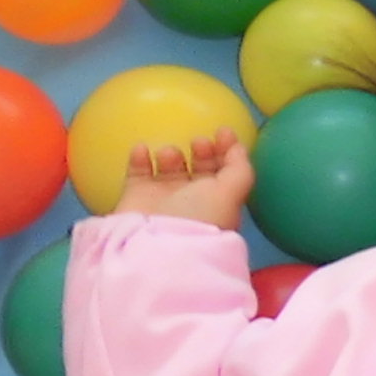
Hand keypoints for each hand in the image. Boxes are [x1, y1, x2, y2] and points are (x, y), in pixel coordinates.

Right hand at [114, 131, 252, 228]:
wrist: (156, 244)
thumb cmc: (199, 217)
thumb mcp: (231, 193)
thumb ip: (239, 169)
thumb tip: (239, 147)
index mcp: (218, 202)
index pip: (225, 173)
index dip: (227, 151)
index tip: (223, 131)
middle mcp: (191, 200)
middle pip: (199, 168)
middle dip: (202, 151)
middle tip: (199, 142)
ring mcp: (163, 198)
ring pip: (169, 167)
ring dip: (171, 154)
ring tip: (170, 155)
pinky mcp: (136, 198)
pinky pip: (137, 171)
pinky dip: (139, 157)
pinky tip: (142, 149)